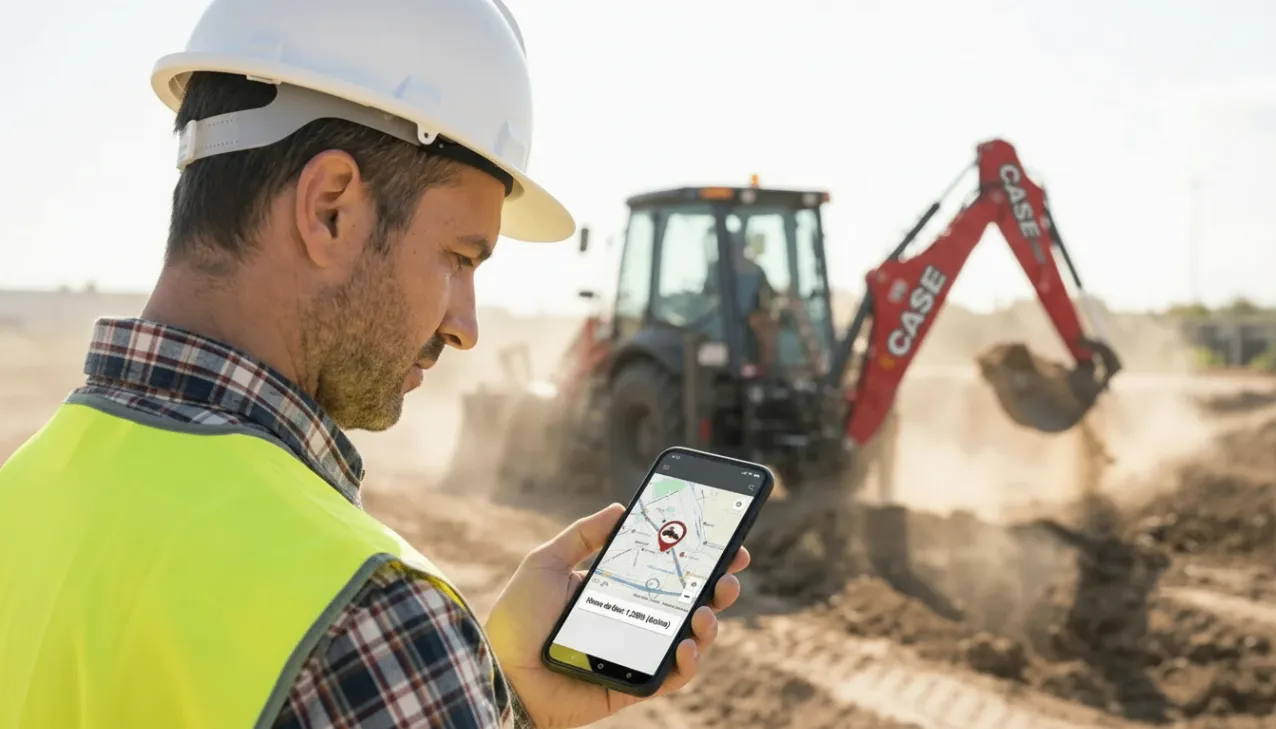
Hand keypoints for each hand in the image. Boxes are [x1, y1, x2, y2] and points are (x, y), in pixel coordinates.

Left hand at [483, 503, 750, 728]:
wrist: (499, 672)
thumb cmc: (517, 620)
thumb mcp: (546, 563)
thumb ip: (582, 535)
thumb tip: (620, 507)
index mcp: (618, 590)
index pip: (668, 570)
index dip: (700, 556)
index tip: (726, 539)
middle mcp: (635, 620)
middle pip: (690, 602)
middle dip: (719, 586)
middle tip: (730, 573)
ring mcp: (638, 654)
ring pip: (692, 639)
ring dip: (710, 623)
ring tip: (706, 611)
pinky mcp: (635, 686)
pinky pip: (672, 677)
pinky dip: (688, 662)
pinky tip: (686, 644)